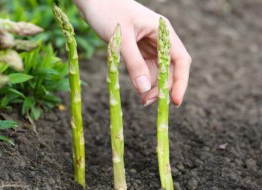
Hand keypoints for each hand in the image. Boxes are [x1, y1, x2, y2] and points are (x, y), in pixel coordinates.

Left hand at [74, 0, 191, 105]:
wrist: (92, 0)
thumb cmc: (107, 11)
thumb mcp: (121, 39)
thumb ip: (134, 64)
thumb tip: (145, 89)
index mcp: (162, 31)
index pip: (180, 60)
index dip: (181, 82)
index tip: (174, 101)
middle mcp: (159, 38)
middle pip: (170, 68)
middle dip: (162, 87)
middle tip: (147, 102)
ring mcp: (149, 44)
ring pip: (158, 70)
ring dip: (152, 86)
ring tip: (142, 100)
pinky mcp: (137, 48)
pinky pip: (146, 68)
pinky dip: (143, 79)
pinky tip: (138, 89)